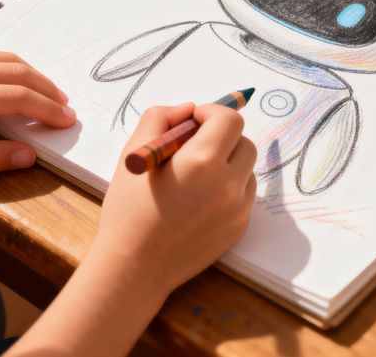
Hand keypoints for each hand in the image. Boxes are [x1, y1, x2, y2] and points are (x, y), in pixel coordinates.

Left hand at [0, 45, 74, 171]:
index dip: (48, 110)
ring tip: (49, 92)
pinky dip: (11, 62)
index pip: (19, 98)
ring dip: (33, 74)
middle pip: (20, 73)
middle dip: (48, 90)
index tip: (66, 121)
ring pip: (7, 58)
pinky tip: (17, 75)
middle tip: (66, 107)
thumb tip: (27, 155)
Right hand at [91, 102, 257, 297]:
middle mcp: (227, 184)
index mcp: (201, 161)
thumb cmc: (129, 209)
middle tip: (193, 147)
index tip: (192, 122)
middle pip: (244, 142)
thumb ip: (160, 118)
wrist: (134, 266)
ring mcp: (237, 209)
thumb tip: (188, 109)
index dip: (211, 113)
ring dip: (227, 162)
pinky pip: (243, 194)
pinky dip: (228, 188)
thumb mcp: (134, 153)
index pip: (229, 119)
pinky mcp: (239, 228)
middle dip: (222, 137)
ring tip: (194, 177)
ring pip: (246, 169)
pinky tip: (199, 200)